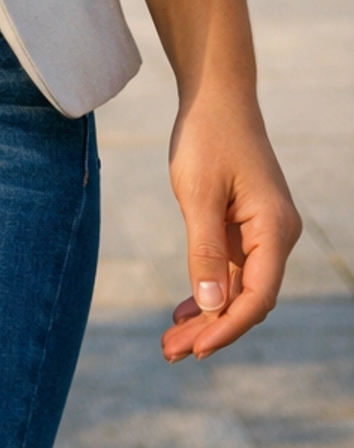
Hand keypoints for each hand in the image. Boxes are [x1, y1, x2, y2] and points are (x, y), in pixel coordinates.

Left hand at [125, 0, 300, 364]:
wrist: (214, 94)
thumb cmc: (206, 137)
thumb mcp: (198, 193)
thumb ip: (205, 251)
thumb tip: (210, 306)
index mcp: (274, 229)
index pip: (257, 296)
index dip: (227, 327)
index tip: (196, 349)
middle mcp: (276, 235)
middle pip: (248, 297)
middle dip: (211, 328)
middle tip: (171, 353)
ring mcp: (262, 231)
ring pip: (237, 287)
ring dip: (207, 314)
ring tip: (172, 342)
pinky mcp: (245, 224)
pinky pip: (231, 269)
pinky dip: (209, 289)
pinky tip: (185, 311)